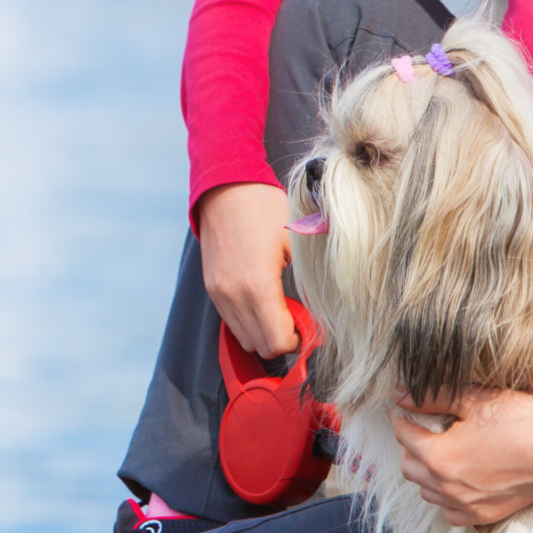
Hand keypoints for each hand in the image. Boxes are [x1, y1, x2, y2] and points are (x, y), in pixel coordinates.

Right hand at [198, 182, 299, 358]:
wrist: (226, 186)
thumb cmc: (266, 209)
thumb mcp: (297, 244)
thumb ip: (306, 283)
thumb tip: (320, 311)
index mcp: (258, 286)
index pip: (276, 342)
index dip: (297, 342)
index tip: (309, 329)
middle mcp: (233, 295)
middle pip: (259, 346)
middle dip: (282, 340)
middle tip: (299, 322)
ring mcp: (218, 292)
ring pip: (243, 337)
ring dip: (264, 333)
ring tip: (282, 311)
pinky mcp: (211, 287)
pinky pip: (231, 321)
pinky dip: (249, 321)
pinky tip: (264, 303)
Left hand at [390, 388, 532, 526]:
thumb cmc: (521, 419)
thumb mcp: (474, 399)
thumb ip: (433, 397)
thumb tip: (400, 394)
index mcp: (439, 457)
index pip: (404, 436)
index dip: (400, 418)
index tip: (402, 408)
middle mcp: (447, 487)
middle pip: (409, 466)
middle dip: (410, 445)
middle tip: (422, 428)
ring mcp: (466, 505)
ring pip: (426, 491)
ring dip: (426, 472)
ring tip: (440, 452)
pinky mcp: (484, 515)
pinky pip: (450, 512)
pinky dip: (446, 497)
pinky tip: (456, 481)